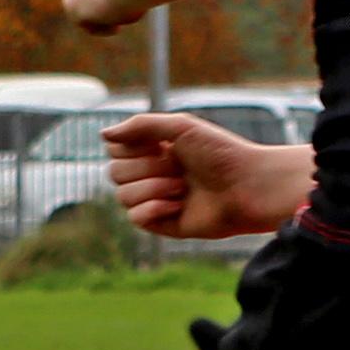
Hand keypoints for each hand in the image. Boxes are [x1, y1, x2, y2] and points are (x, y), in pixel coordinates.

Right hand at [109, 112, 312, 240]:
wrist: (247, 187)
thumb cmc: (220, 153)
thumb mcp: (181, 127)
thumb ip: (141, 125)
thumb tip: (103, 135)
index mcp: (154, 149)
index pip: (115, 148)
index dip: (133, 146)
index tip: (162, 143)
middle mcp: (151, 173)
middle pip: (115, 172)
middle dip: (146, 167)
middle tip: (179, 166)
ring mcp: (155, 199)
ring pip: (122, 195)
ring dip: (153, 188)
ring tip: (182, 187)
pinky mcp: (162, 223)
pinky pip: (135, 218)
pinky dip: (154, 208)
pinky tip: (178, 205)